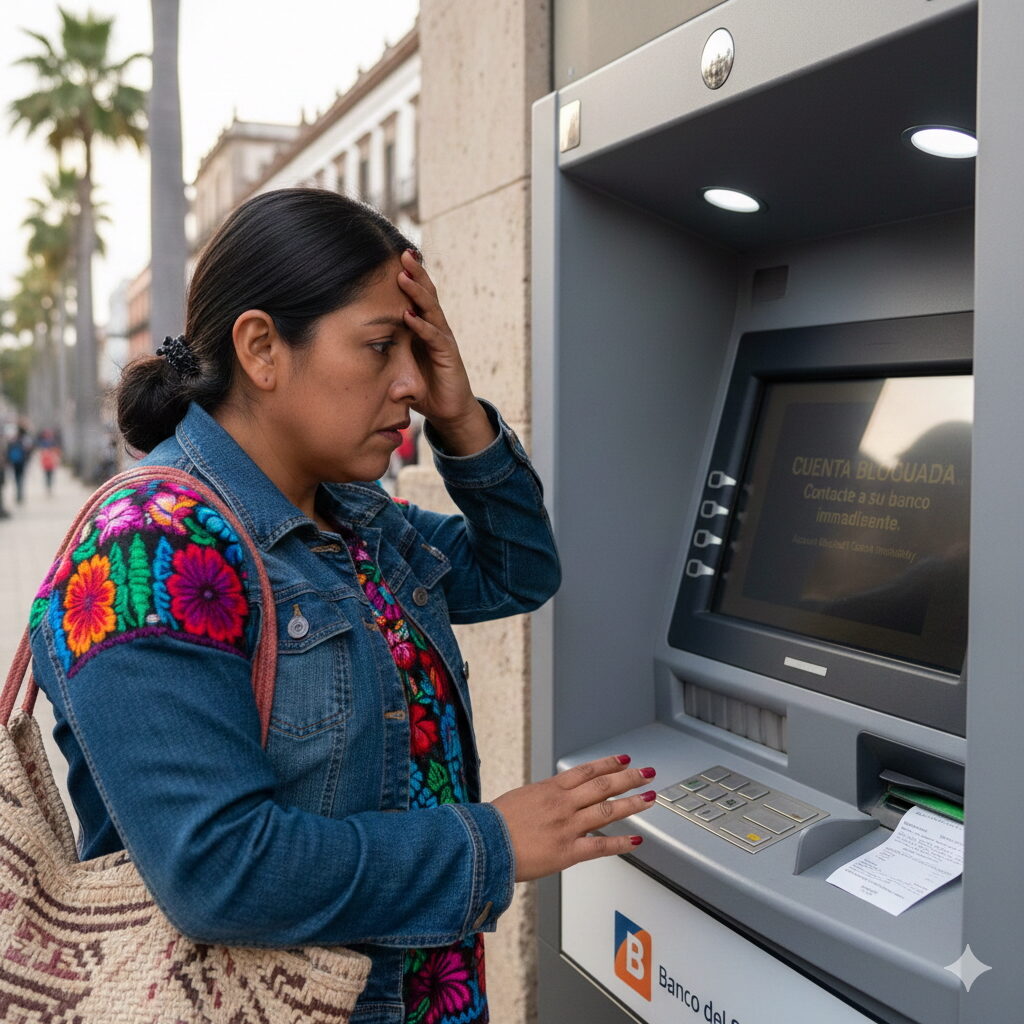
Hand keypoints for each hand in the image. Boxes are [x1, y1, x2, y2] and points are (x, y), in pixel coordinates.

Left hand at [397, 250, 495, 454]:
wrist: (450, 411)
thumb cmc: (424, 388)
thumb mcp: (397, 369)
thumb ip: (380, 358)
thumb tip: (352, 357)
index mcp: (423, 328)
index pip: (415, 297)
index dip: (407, 278)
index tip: (391, 258)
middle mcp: (434, 329)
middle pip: (425, 295)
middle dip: (414, 273)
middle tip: (401, 252)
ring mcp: (442, 340)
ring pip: (431, 309)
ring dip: (418, 291)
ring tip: (404, 274)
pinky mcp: (448, 356)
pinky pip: (434, 337)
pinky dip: (422, 326)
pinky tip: (410, 315)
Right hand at [491, 755, 656, 881]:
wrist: (483, 843)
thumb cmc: (495, 824)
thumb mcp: (521, 798)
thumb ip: (542, 797)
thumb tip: (554, 796)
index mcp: (550, 789)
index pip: (587, 770)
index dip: (609, 764)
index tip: (624, 760)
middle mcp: (563, 804)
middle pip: (604, 785)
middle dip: (629, 778)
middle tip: (647, 773)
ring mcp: (567, 827)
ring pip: (608, 810)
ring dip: (633, 803)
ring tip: (650, 797)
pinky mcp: (567, 852)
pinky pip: (601, 846)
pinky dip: (621, 843)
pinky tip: (635, 840)